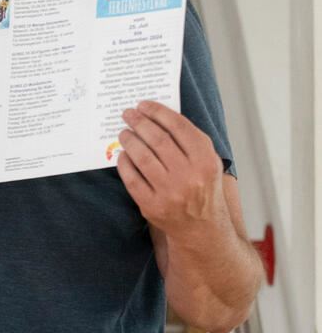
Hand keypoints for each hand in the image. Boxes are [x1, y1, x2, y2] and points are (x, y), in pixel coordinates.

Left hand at [116, 101, 226, 238]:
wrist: (202, 228)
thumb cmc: (203, 187)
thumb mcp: (208, 162)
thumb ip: (190, 140)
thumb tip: (158, 114)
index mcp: (206, 161)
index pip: (178, 127)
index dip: (158, 112)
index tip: (143, 104)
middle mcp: (189, 176)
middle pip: (157, 139)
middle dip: (139, 122)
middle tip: (128, 114)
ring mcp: (169, 192)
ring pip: (141, 156)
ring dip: (129, 139)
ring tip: (124, 132)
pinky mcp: (151, 205)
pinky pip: (131, 177)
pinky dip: (124, 162)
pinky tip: (123, 154)